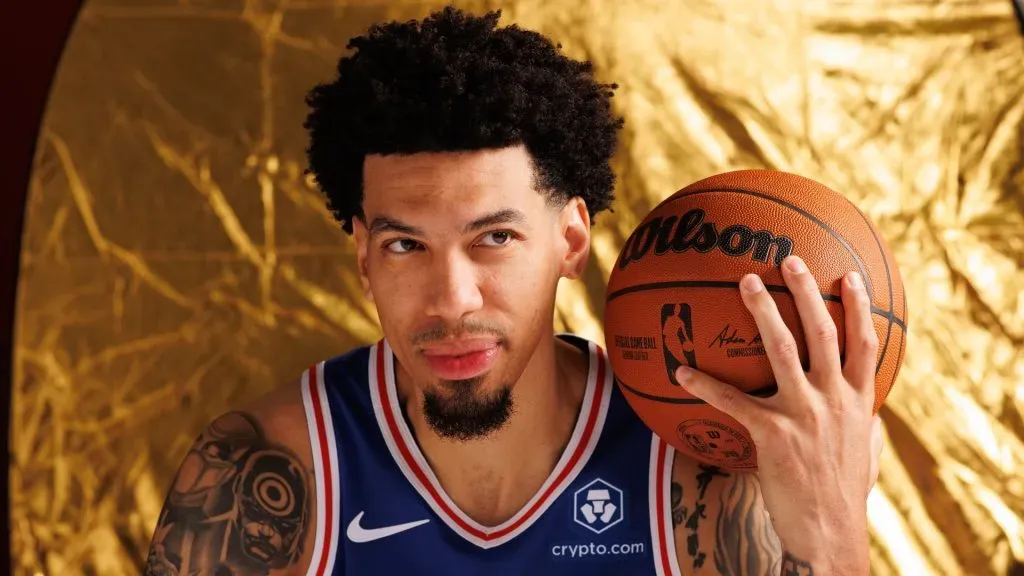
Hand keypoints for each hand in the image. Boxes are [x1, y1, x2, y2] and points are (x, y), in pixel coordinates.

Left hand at [675, 255, 880, 575]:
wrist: (830, 533)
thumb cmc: (843, 492)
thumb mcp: (866, 451)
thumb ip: (863, 421)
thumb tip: (864, 407)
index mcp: (858, 401)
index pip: (865, 344)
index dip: (860, 307)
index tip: (852, 275)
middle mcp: (834, 399)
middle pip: (823, 332)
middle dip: (807, 291)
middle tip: (788, 258)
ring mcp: (805, 414)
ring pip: (783, 350)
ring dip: (763, 312)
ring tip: (745, 281)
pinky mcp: (773, 436)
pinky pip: (732, 401)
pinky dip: (705, 384)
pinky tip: (680, 369)